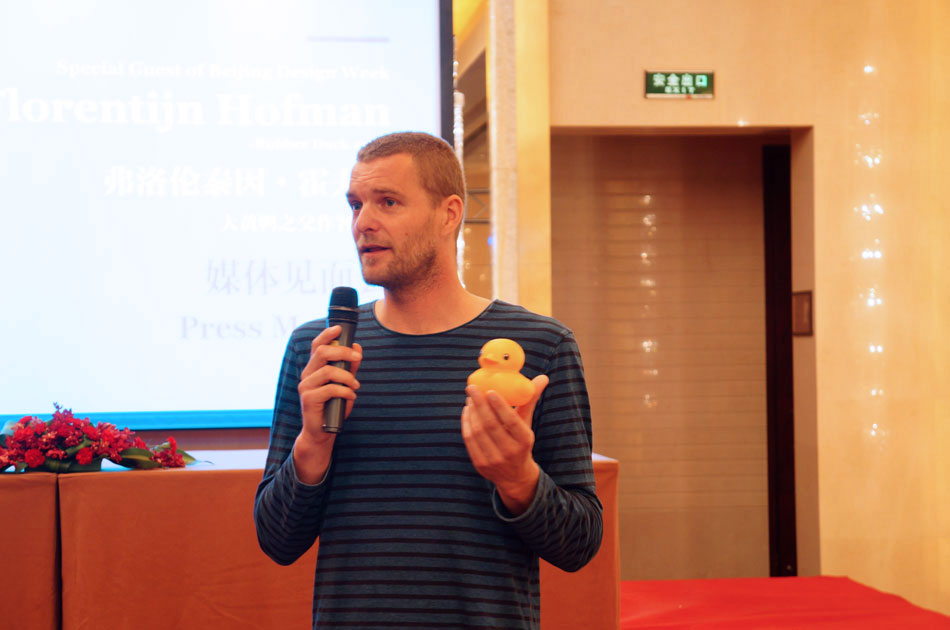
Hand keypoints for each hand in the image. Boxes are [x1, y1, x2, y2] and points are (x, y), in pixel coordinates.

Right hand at [292, 325, 362, 483]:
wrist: (322, 432)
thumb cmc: (333, 407)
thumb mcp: (345, 384)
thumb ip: (350, 367)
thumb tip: (357, 347)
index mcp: (314, 369)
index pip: (316, 346)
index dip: (326, 335)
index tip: (339, 329)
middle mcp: (307, 375)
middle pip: (321, 353)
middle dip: (343, 352)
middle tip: (357, 357)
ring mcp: (306, 387)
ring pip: (328, 371)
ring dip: (347, 376)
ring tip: (355, 386)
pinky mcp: (308, 399)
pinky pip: (330, 389)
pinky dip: (345, 391)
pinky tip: (350, 396)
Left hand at [461, 374, 548, 514]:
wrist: (515, 476)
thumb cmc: (521, 442)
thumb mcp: (527, 424)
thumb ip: (530, 400)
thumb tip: (542, 377)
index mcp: (524, 441)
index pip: (511, 421)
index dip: (499, 405)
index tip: (489, 390)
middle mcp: (510, 452)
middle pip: (490, 425)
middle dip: (479, 404)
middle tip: (472, 387)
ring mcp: (493, 460)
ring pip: (477, 431)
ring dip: (471, 412)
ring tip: (470, 398)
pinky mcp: (479, 464)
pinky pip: (469, 440)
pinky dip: (466, 423)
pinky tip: (467, 411)